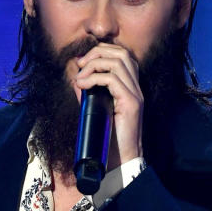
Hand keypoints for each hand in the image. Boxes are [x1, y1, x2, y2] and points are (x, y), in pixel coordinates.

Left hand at [73, 43, 143, 168]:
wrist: (120, 158)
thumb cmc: (107, 136)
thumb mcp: (94, 108)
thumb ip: (87, 92)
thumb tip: (75, 78)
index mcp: (129, 86)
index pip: (122, 55)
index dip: (101, 52)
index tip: (82, 63)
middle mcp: (136, 87)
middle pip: (121, 53)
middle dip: (97, 52)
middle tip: (80, 64)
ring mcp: (135, 94)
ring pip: (117, 62)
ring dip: (94, 65)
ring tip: (80, 78)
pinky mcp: (131, 103)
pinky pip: (112, 79)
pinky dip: (94, 78)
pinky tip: (83, 85)